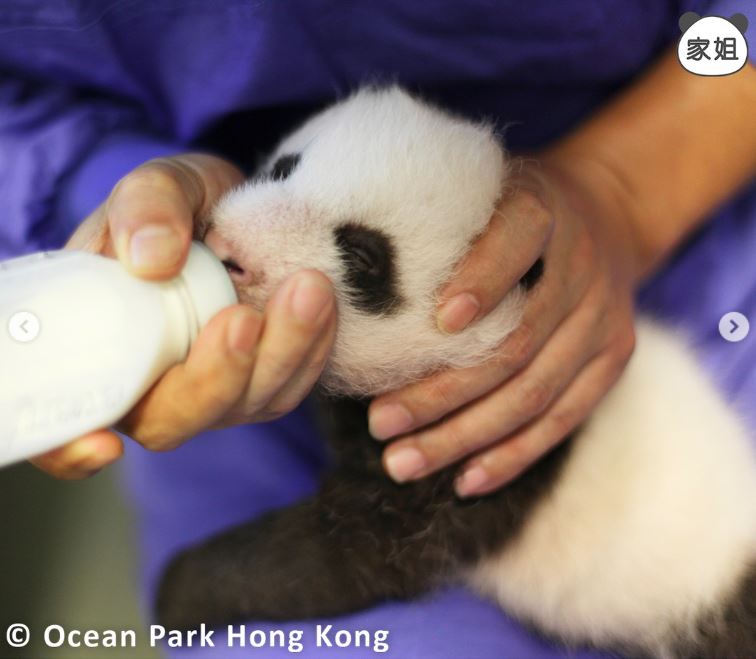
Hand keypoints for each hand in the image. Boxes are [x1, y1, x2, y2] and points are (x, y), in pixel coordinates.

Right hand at [32, 154, 336, 478]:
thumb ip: (145, 206)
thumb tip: (152, 258)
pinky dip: (312, 348)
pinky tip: (324, 302)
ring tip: (310, 288)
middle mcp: (154, 384)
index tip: (102, 445)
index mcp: (100, 351)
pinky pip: (290, 384)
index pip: (68, 424)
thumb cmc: (176, 207)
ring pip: (247, 405)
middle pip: (177, 419)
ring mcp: (214, 389)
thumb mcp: (156, 186)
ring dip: (284, 354)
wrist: (228, 211)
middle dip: (218, 375)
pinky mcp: (262, 380)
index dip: (71, 450)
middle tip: (245, 316)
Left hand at [369, 153, 639, 496]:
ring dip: (466, 436)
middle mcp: (582, 267)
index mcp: (543, 212)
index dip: (482, 282)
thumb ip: (437, 227)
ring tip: (404, 462)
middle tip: (380, 423)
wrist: (605, 214)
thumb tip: (348, 279)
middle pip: (516, 344)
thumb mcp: (481, 193)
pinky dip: (513, 454)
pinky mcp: (613, 357)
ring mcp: (604, 318)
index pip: (516, 244)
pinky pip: (564, 419)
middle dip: (443, 392)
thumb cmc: (509, 211)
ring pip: (534, 393)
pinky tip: (466, 480)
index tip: (437, 324)